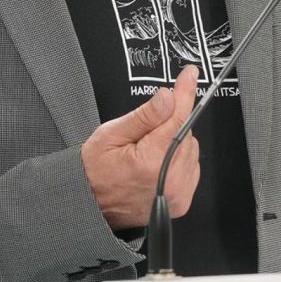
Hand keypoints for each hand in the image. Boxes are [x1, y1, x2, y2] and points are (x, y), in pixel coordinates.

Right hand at [79, 65, 201, 229]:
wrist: (89, 206)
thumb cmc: (94, 172)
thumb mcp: (111, 135)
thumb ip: (144, 116)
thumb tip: (168, 97)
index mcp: (151, 161)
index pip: (178, 117)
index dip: (185, 92)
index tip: (190, 74)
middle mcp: (170, 180)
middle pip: (186, 133)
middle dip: (170, 125)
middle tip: (144, 135)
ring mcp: (178, 194)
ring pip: (191, 150)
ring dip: (175, 144)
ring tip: (148, 153)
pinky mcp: (182, 202)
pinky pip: (191, 168)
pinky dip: (179, 160)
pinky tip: (158, 164)